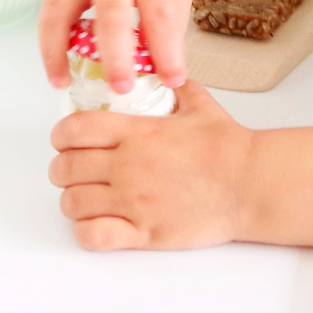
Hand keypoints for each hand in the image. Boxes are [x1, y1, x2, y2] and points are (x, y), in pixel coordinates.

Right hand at [37, 0, 192, 91]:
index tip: (173, 80)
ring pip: (60, 9)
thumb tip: (160, 64)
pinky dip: (48, 38)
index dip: (167, 52)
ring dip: (56, 49)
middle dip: (115, 55)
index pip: (161, 15)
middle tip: (122, 89)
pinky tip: (54, 64)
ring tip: (60, 82)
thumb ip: (169, 18)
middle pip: (110, 13)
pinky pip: (49, 8)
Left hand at [48, 82, 252, 249]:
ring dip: (73, 202)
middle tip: (72, 173)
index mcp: (136, 132)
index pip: (73, 130)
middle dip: (62, 170)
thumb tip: (167, 76)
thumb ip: (177, 88)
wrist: (251, 185)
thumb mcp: (200, 105)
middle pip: (65, 169)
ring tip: (86, 201)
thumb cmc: (229, 148)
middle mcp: (128, 166)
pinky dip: (86, 232)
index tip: (65, 142)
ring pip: (73, 204)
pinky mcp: (145, 233)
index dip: (61, 137)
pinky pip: (93, 236)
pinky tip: (96, 226)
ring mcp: (134, 201)